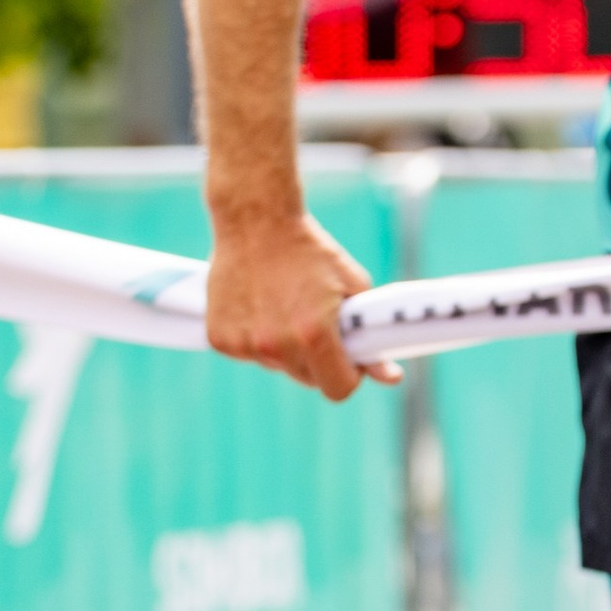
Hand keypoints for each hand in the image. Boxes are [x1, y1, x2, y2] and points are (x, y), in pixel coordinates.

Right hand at [204, 204, 393, 399]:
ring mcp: (244, 344)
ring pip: (278, 366)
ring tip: (285, 307)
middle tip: (317, 323)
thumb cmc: (310, 250)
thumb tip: (391, 377)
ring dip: (286, 348)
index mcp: (313, 334)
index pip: (338, 389)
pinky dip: (257, 339)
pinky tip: (260, 306)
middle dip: (319, 360)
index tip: (350, 358)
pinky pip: (249, 354)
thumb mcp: (352, 286)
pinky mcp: (220, 339)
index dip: (350, 375)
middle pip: (308, 379)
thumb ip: (369, 335)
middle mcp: (275, 345)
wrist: (256, 221)